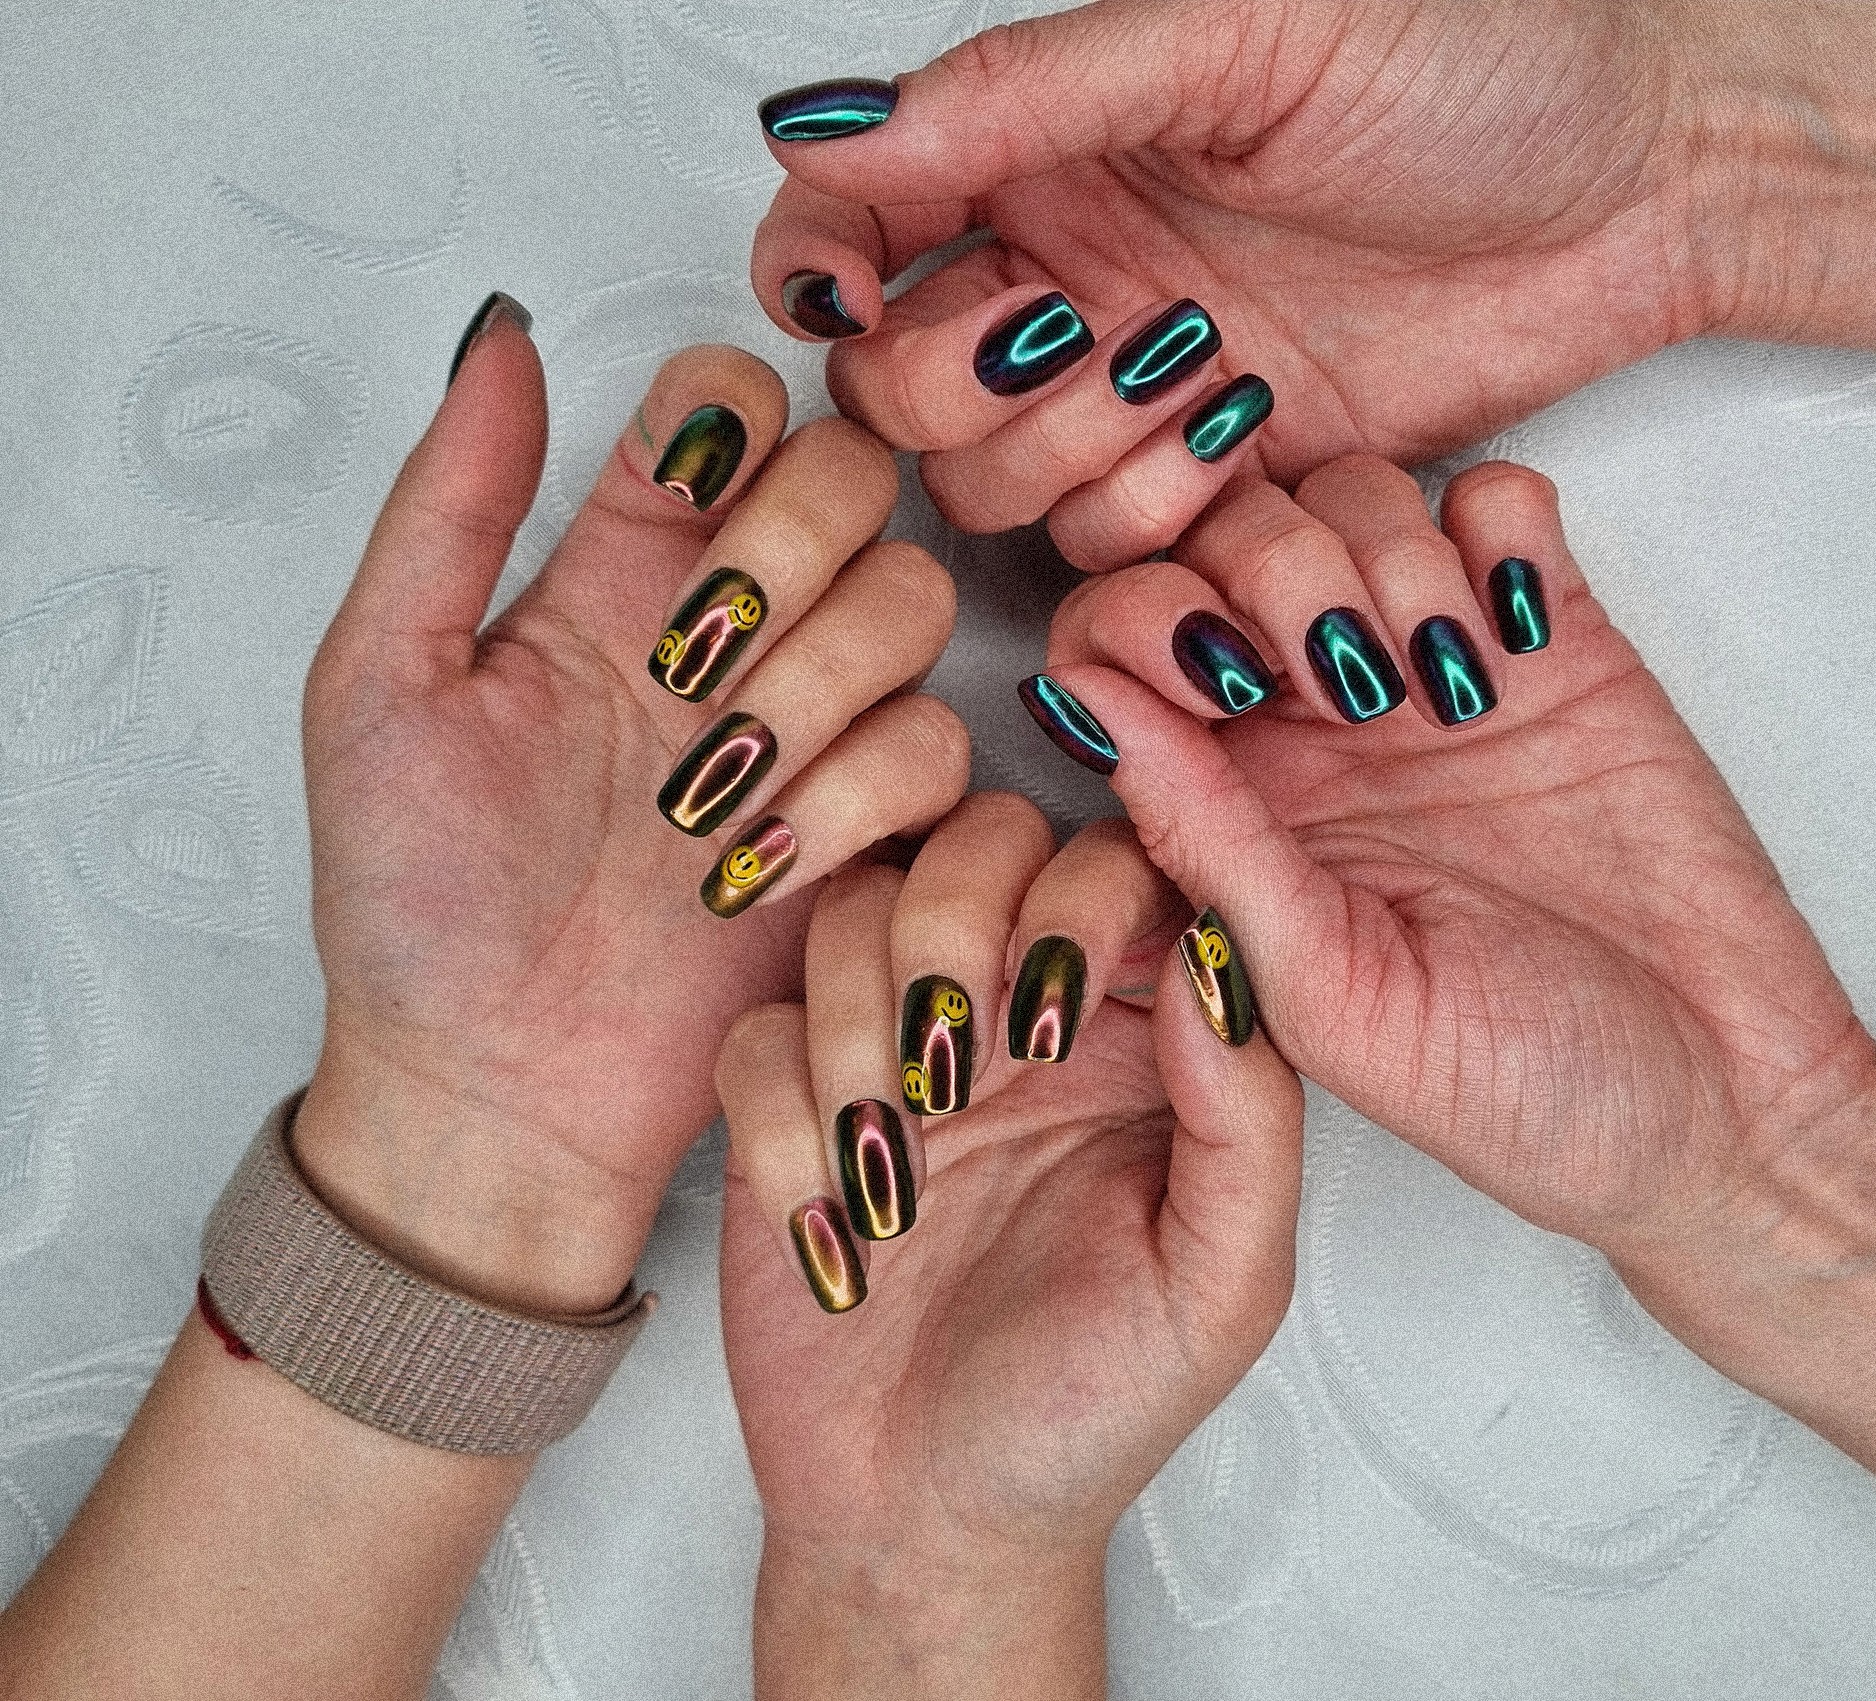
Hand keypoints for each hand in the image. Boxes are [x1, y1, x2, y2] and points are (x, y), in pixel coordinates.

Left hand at [294, 304, 967, 1314]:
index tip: (676, 512)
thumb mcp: (380, 688)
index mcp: (619, 566)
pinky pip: (940, 753)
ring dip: (820, 687)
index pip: (730, 404)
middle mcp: (736, 624)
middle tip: (694, 671)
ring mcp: (815, 725)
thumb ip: (448, 507)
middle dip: (791, 556)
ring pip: (914, 601)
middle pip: (851, 478)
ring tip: (710, 799)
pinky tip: (754, 870)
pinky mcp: (877, 831)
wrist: (494, 1091)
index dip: (730, 424)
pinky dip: (855, 801)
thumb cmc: (416, 905)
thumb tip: (500, 335)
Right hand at [714, 797, 1302, 1697]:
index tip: (1060, 1012)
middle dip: (956, 927)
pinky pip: (757, 1030)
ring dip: (862, 1025)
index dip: (1086, 899)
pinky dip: (783, 1117)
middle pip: (978, 843)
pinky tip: (833, 1217)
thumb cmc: (1089, 1409)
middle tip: (961, 1067)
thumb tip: (1221, 962)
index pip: (1123, 871)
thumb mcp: (1218, 1284)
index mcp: (1137, 1036)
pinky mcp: (783, 1102)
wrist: (929, 1522)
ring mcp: (892, 1047)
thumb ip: (1249, 1120)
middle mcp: (1015, 1014)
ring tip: (895, 1160)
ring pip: (855, 910)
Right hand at [745, 0, 1728, 569]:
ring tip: (1204, 372)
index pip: (847, 228)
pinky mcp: (1227, 482)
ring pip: (1000, 492)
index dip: (819, 277)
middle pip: (902, 393)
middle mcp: (1072, 271)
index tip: (865, 302)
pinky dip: (1163, 519)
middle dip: (966, 388)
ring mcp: (1144, 389)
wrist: (1644, 177)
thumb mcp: (1244, 32)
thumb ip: (1033, 89)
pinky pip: (1122, 552)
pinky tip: (1255, 435)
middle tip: (1084, 332)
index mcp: (1046, 146)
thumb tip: (831, 128)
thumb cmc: (1477, 59)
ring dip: (1076, 458)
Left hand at [1023, 454, 1871, 1256]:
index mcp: (1228, 808)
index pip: (1115, 643)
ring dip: (1383, 548)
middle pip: (1225, 535)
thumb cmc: (1518, 1092)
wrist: (1719, 1106)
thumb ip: (1206, 846)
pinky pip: (1495, 501)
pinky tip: (1521, 630)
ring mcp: (1431, 669)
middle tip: (1349, 671)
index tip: (1221, 684)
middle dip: (1268, 566)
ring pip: (1350, 494)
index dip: (1141, 623)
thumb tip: (1085, 705)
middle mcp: (1312, 725)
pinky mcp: (1555, 640)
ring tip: (1450, 678)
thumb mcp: (1333, 995)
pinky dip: (1496, 524)